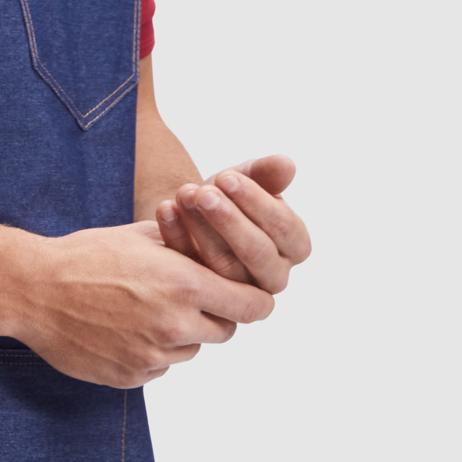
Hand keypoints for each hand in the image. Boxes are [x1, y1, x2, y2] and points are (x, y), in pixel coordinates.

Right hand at [2, 218, 277, 388]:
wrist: (32, 290)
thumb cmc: (84, 256)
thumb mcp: (143, 236)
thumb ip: (191, 246)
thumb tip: (224, 249)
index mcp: (185, 285)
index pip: (253, 305)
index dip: (251, 299)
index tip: (244, 294)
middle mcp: (175, 325)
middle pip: (225, 331)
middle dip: (213, 315)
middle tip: (184, 298)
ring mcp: (153, 356)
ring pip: (190, 351)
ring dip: (179, 335)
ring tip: (142, 310)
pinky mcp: (131, 377)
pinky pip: (159, 369)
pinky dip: (150, 352)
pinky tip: (121, 329)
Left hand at [154, 155, 308, 293]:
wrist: (197, 213)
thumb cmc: (231, 196)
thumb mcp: (247, 179)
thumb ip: (267, 172)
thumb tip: (287, 164)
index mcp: (295, 246)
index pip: (284, 227)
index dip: (256, 201)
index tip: (227, 177)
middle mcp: (274, 274)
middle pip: (258, 253)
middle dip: (229, 220)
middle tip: (203, 193)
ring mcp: (242, 291)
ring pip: (225, 267)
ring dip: (202, 229)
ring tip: (184, 196)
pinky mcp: (210, 296)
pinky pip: (193, 273)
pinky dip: (176, 239)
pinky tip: (166, 210)